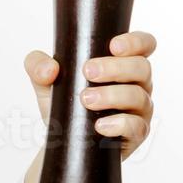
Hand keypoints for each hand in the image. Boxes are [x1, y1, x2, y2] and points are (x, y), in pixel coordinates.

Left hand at [24, 30, 155, 160]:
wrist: (61, 140)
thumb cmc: (62, 103)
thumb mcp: (44, 82)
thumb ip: (37, 66)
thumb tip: (49, 69)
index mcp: (123, 63)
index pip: (144, 45)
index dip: (136, 42)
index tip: (113, 46)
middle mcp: (137, 84)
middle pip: (141, 68)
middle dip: (115, 68)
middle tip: (88, 72)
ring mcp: (139, 110)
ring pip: (139, 96)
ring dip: (112, 95)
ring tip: (86, 99)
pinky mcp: (135, 134)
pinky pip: (137, 127)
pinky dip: (119, 124)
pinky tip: (100, 125)